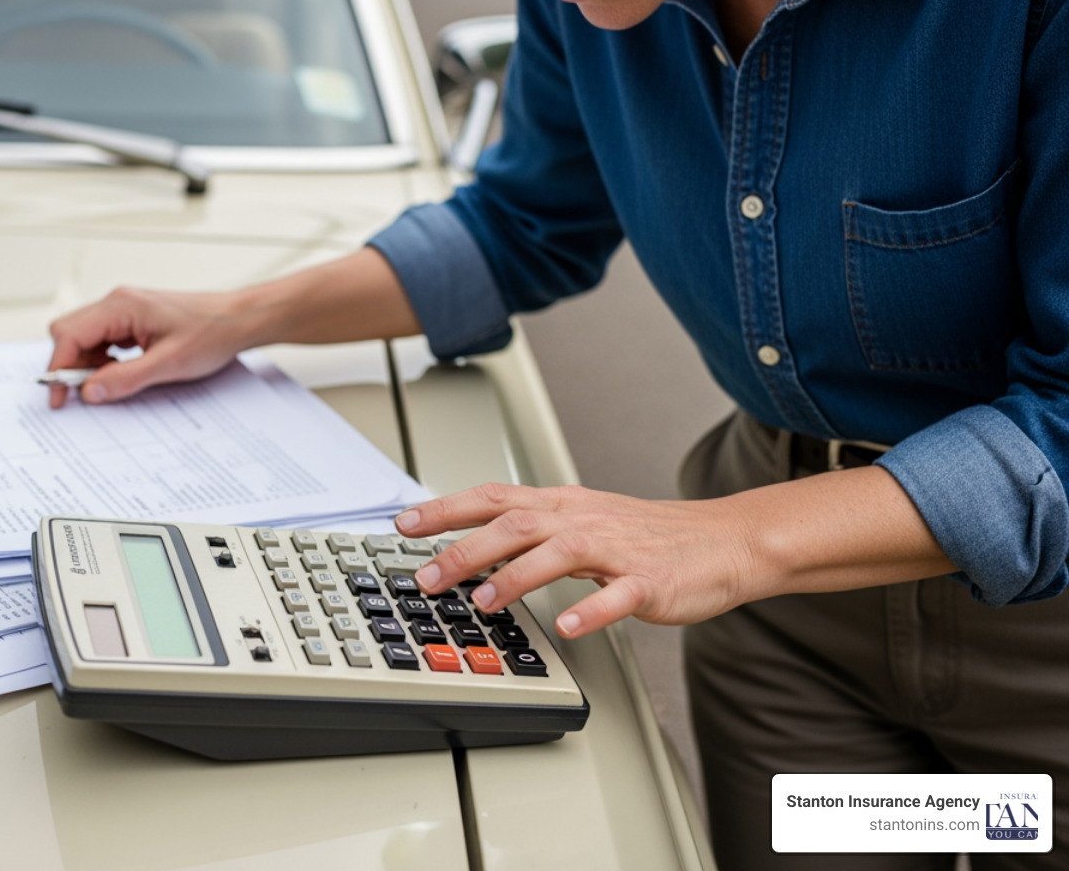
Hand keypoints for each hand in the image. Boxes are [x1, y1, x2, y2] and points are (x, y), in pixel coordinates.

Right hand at [46, 287, 252, 407]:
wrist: (238, 320)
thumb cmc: (210, 334)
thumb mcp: (168, 364)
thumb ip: (125, 379)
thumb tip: (89, 393)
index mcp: (121, 306)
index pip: (69, 335)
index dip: (59, 368)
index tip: (60, 399)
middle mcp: (117, 303)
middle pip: (70, 333)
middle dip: (71, 366)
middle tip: (85, 395)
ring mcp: (124, 310)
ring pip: (85, 338)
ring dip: (88, 365)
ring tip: (111, 385)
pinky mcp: (133, 320)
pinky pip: (103, 340)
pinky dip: (103, 360)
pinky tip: (121, 373)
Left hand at [397, 468, 951, 638]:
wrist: (724, 541)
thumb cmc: (648, 536)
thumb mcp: (581, 521)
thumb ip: (530, 531)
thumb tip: (469, 546)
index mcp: (562, 505)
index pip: (492, 497)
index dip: (445, 508)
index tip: (401, 523)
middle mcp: (582, 519)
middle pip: (514, 522)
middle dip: (464, 547)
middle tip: (425, 575)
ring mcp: (617, 549)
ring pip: (559, 552)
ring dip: (516, 576)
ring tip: (484, 600)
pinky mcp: (650, 581)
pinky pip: (619, 596)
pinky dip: (594, 610)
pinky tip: (572, 627)